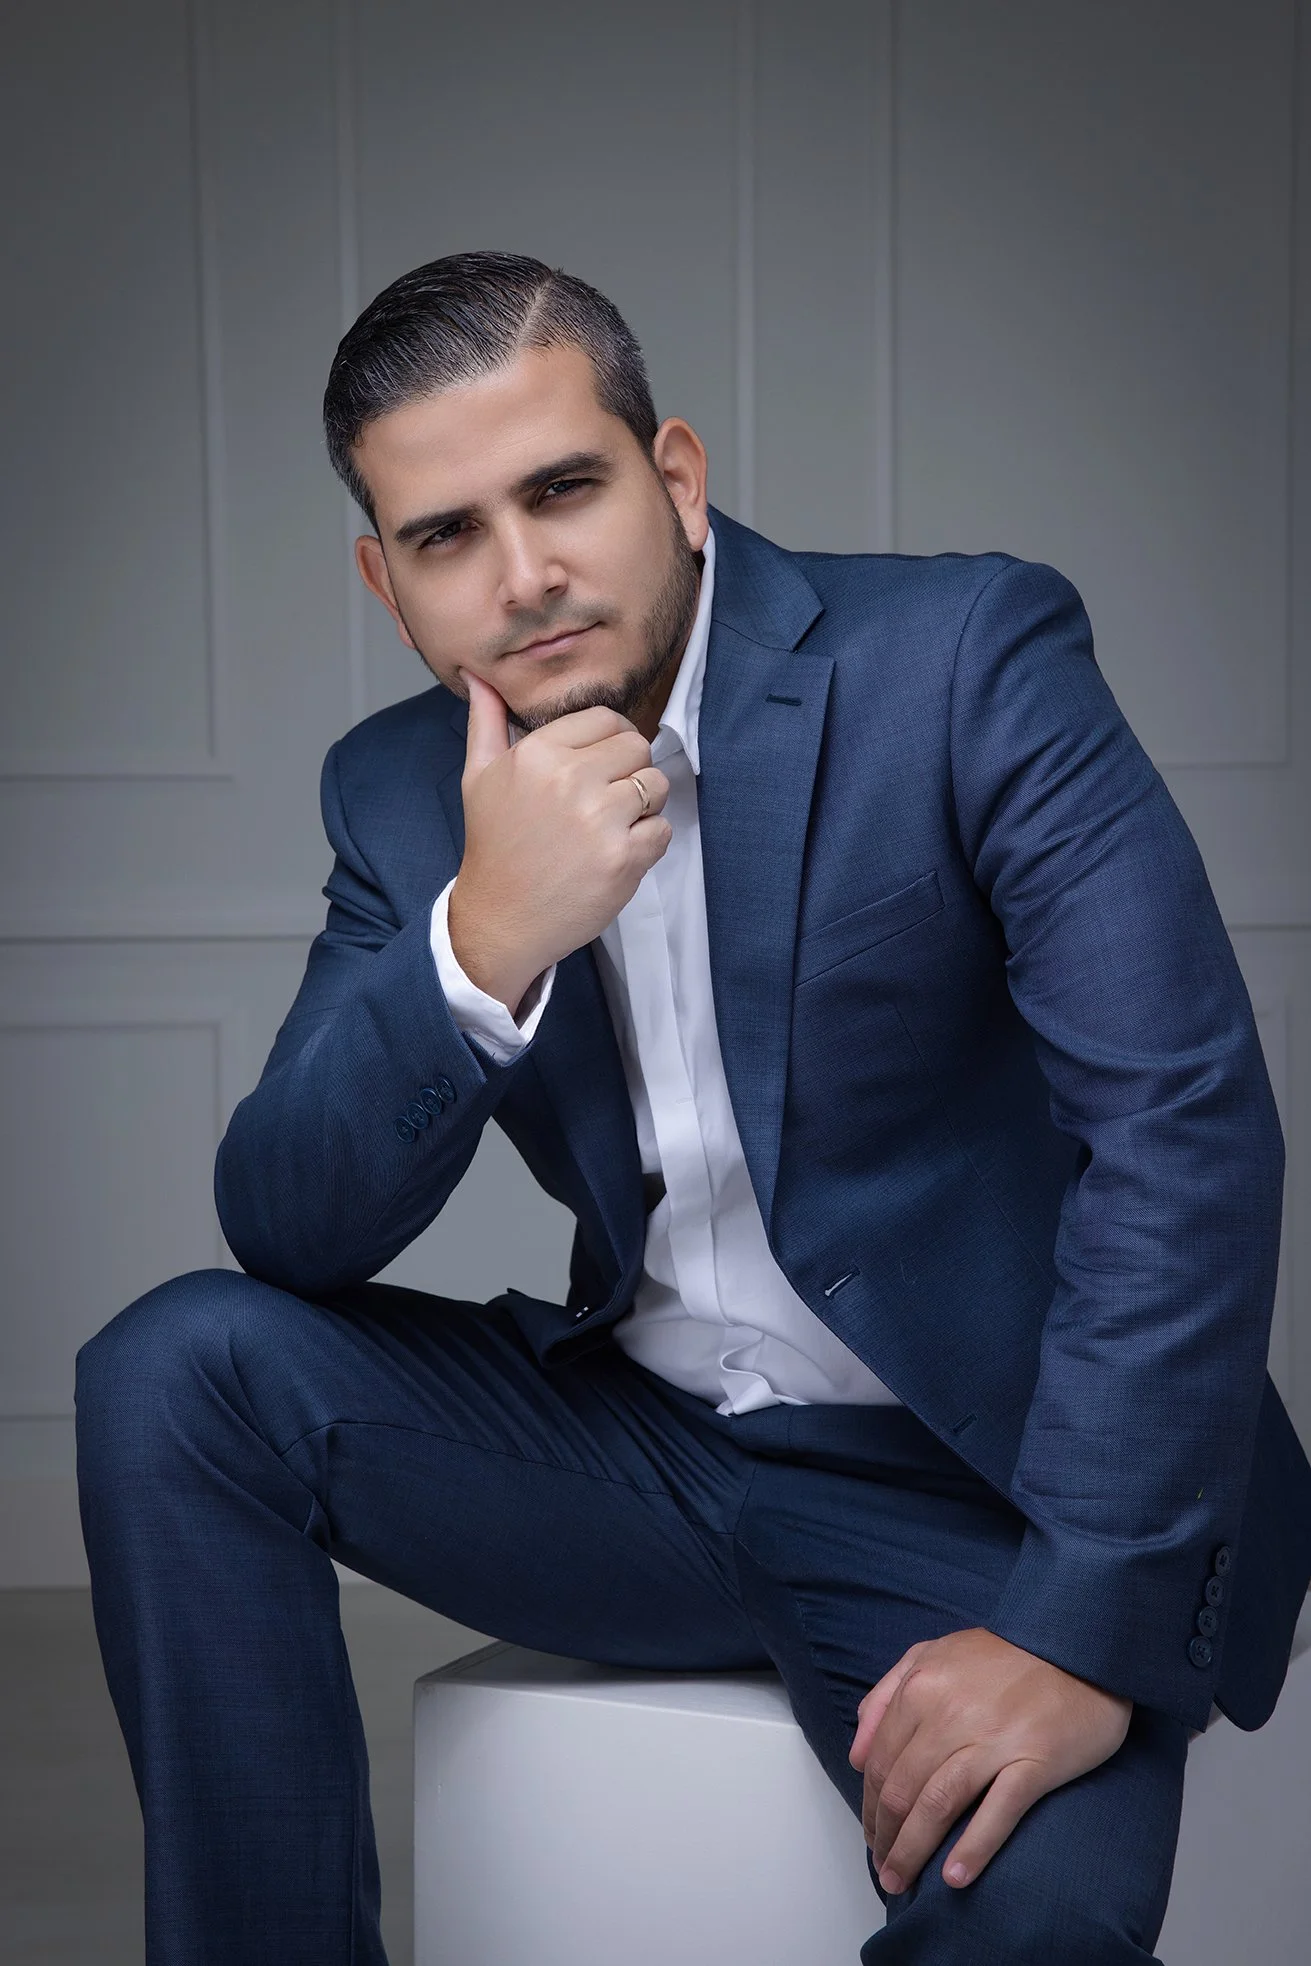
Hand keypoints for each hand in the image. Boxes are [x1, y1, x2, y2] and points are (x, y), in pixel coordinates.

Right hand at [448, 669, 672, 1012]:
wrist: (501, 920)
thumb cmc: (494, 847)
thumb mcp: (479, 777)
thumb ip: (486, 721)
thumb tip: (478, 674)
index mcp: (537, 753)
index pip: (606, 719)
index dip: (610, 741)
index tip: (599, 767)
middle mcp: (569, 779)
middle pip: (638, 746)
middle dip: (629, 771)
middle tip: (604, 801)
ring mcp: (599, 820)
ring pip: (656, 784)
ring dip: (643, 806)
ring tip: (610, 827)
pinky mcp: (623, 858)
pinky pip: (662, 829)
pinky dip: (648, 843)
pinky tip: (614, 854)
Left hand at [847, 1627, 1130, 1895]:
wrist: (1076, 1644)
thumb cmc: (1004, 1656)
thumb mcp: (933, 1653)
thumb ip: (886, 1694)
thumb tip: (857, 1753)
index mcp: (922, 1686)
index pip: (879, 1761)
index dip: (869, 1806)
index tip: (871, 1835)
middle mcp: (950, 1713)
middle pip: (902, 1788)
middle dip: (885, 1836)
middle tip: (884, 1869)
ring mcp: (993, 1740)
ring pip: (938, 1805)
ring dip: (913, 1850)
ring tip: (903, 1881)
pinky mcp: (1035, 1762)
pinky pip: (997, 1812)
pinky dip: (973, 1849)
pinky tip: (955, 1877)